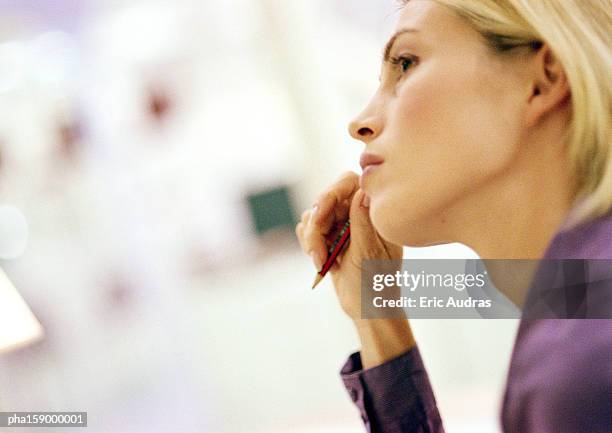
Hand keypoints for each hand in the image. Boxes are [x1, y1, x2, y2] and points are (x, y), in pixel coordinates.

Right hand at [296, 171, 402, 320]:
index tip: (320, 214)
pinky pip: (306, 228)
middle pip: (324, 199)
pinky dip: (309, 244)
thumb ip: (363, 223)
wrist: (367, 307)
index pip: (349, 183)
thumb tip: (361, 192)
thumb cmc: (376, 283)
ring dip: (312, 240)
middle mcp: (357, 211)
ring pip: (312, 215)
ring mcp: (341, 223)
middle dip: (316, 227)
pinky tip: (322, 261)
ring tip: (323, 262)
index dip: (331, 193)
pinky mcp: (328, 235)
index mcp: (374, 211)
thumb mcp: (370, 254)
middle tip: (319, 253)